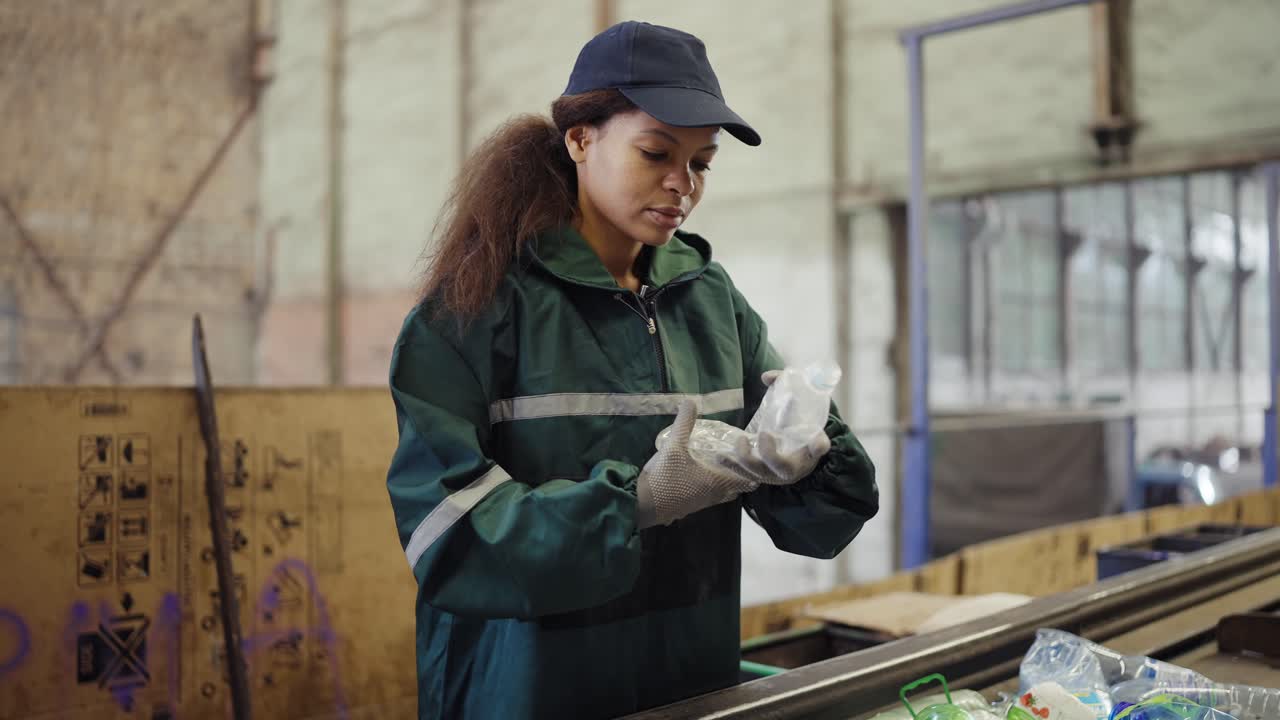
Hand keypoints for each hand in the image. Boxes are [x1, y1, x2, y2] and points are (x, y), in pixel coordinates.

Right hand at [635, 400, 759, 527]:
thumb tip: (691, 400)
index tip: (748, 452)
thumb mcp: (673, 446)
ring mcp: (705, 503)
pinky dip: (714, 485)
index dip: (752, 466)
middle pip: (739, 486)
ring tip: (720, 462)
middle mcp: (716, 494)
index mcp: (718, 481)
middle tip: (736, 455)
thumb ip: (684, 423)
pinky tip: (701, 472)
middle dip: (741, 472)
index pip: (748, 479)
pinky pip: (712, 496)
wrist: (643, 505)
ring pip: (725, 492)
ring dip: (727, 480)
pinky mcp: (693, 506)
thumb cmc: (664, 477)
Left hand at [733, 369, 829, 484]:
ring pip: (760, 474)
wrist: (789, 451)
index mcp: (809, 449)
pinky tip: (719, 456)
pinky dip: (731, 466)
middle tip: (764, 434)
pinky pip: (743, 475)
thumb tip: (766, 377)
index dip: (818, 446)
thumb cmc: (795, 425)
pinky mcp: (757, 476)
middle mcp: (794, 466)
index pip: (819, 447)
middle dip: (770, 454)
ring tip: (740, 441)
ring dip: (747, 459)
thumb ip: (785, 385)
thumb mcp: (797, 405)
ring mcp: (773, 474)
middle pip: (783, 468)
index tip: (817, 441)